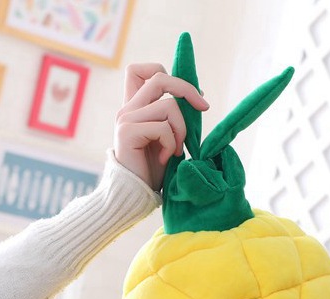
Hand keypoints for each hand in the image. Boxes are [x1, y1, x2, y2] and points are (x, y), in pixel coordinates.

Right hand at [114, 63, 208, 191]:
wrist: (133, 195)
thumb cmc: (152, 171)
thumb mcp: (166, 138)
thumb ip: (172, 118)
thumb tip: (198, 100)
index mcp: (133, 108)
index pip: (139, 71)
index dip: (166, 74)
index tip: (191, 95)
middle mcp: (127, 110)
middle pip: (159, 77)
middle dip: (187, 89)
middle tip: (204, 107)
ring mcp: (125, 120)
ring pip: (168, 105)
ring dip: (181, 130)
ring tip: (176, 150)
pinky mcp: (127, 133)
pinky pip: (162, 127)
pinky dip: (170, 144)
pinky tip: (164, 159)